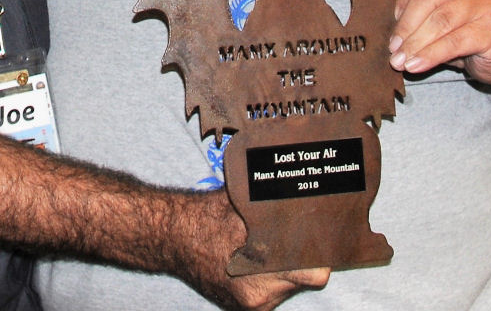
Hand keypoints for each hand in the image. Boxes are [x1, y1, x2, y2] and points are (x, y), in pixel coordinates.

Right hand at [173, 192, 328, 309]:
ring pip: (286, 286)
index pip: (314, 275)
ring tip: (267, 244)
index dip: (320, 257)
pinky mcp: (242, 307)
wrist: (170, 236)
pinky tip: (254, 256)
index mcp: (261, 276)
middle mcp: (259, 298)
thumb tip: (306, 192)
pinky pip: (269, 291)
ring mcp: (249, 306)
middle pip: (301, 280)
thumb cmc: (205, 217)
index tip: (321, 241)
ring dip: (283, 268)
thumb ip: (274, 205)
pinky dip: (267, 276)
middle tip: (292, 235)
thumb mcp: (242, 204)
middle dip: (299, 259)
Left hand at [387, 0, 490, 84]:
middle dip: (406, 24)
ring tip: (400, 61)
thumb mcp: (443, 10)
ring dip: (415, 44)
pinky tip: (416, 65)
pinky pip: (453, 42)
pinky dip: (430, 56)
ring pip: (440, 20)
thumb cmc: (468, 28)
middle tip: (393, 48)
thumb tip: (392, 34)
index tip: (394, 20)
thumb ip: (420, 9)